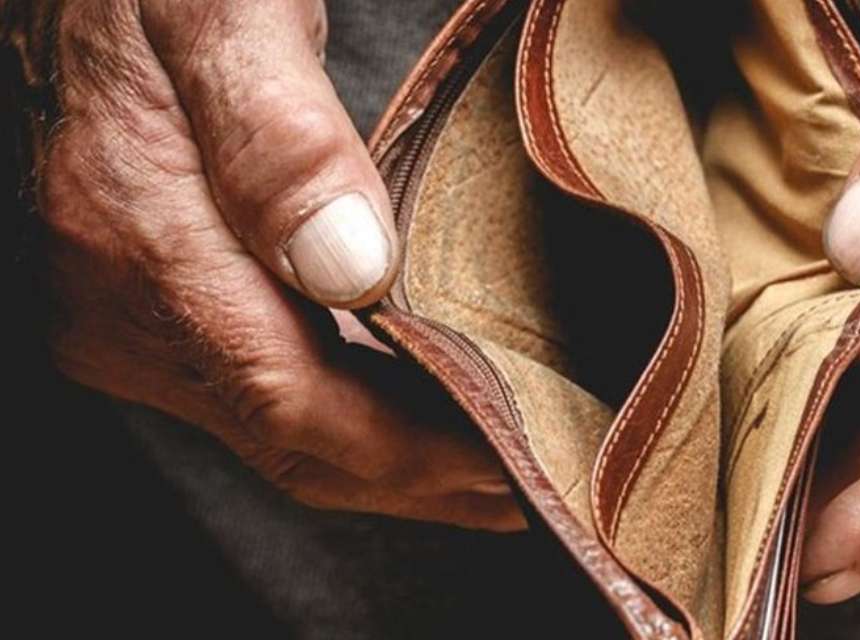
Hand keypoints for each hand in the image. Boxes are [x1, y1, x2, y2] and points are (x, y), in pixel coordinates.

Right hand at [29, 0, 521, 529]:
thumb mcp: (224, 18)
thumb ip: (281, 141)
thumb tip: (352, 269)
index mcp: (142, 242)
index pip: (291, 402)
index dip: (408, 453)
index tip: (505, 464)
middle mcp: (123, 305)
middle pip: (289, 441)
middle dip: (416, 481)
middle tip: (526, 487)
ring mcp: (129, 315)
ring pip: (276, 430)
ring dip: (389, 457)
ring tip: (493, 461)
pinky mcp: (146, 307)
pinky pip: (258, 390)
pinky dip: (349, 412)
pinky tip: (414, 406)